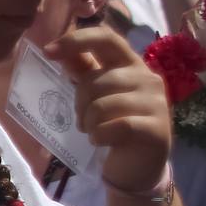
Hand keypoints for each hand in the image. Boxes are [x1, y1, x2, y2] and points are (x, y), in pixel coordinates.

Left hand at [45, 26, 171, 193]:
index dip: (76, 41)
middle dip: (79, 104)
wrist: (138, 167)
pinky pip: (114, 126)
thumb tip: (57, 49)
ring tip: (96, 131)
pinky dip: (99, 137)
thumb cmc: (114, 125)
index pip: (106, 38)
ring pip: (102, 105)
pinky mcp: (157, 128)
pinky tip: (103, 141)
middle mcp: (148, 78)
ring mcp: (156, 102)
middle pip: (95, 80)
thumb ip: (82, 71)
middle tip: (85, 120)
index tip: (48, 51)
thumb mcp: (97, 94)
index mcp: (131, 64)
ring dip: (89, 123)